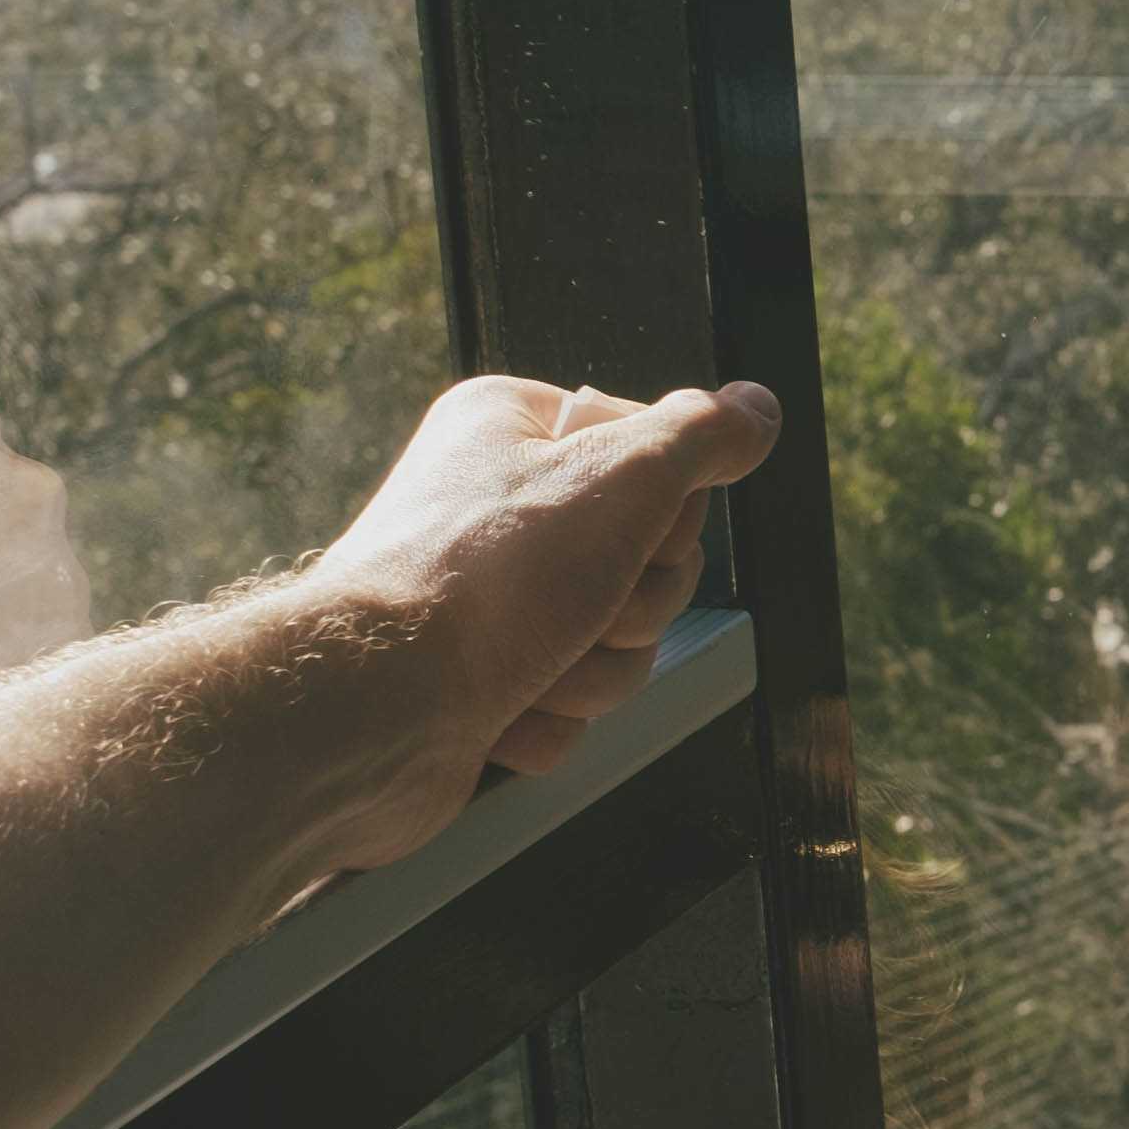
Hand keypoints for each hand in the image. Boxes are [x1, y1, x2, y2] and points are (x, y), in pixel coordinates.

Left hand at [295, 373, 782, 872]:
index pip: (654, 456)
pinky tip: (502, 710)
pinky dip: (549, 718)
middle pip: (645, 558)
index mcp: (515, 430)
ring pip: (615, 641)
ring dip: (595, 671)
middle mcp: (496, 505)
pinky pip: (568, 704)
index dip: (668, 511)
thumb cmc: (484, 583)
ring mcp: (488, 600)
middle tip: (581, 604)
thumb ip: (702, 435)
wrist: (375, 711)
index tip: (632, 526)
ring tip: (535, 667)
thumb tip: (752, 409)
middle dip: (631, 606)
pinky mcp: (480, 681)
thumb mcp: (623, 477)